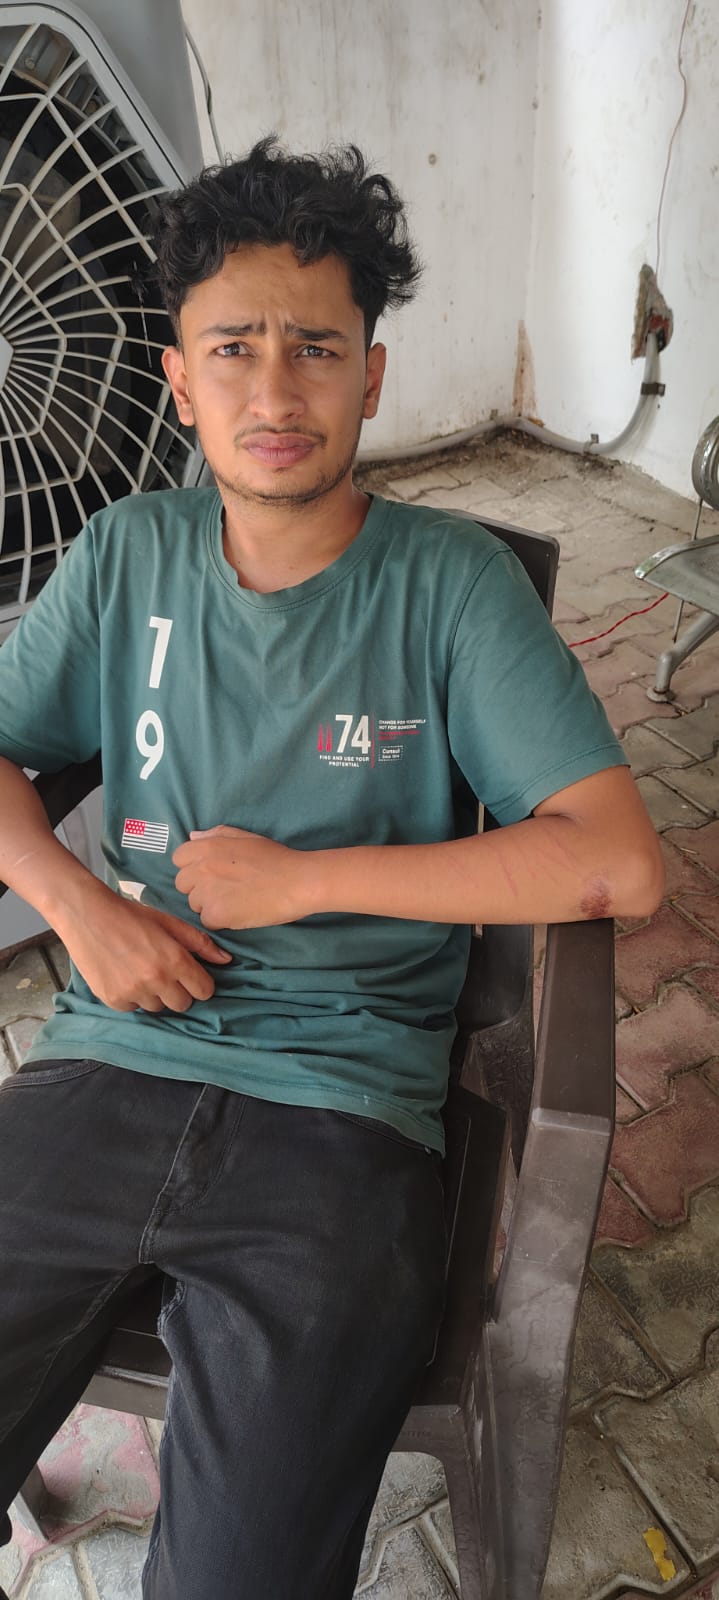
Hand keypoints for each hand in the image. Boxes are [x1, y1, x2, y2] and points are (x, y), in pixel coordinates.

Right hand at [56, 885, 231, 1011]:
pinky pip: (134, 1007)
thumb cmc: (131, 915)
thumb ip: (200, 943)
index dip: (200, 983)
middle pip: (183, 1004)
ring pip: (158, 1007)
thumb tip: (226, 960)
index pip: (204, 991)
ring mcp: (134, 992)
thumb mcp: (169, 923)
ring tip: (140, 969)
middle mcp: (156, 980)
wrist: (87, 914)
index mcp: (174, 960)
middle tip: (165, 972)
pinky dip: (132, 996)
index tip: (190, 974)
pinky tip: (124, 974)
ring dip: (155, 993)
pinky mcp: (114, 1000)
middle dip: (179, 990)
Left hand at [173, 826, 313, 930]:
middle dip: (198, 887)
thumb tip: (193, 836)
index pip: (179, 858)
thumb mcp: (245, 837)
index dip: (193, 866)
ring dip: (210, 905)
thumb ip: (216, 835)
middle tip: (225, 889)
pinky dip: (220, 920)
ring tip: (236, 900)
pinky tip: (239, 912)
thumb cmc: (276, 858)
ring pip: (194, 904)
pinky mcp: (217, 914)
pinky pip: (207, 921)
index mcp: (207, 847)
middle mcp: (202, 868)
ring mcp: (207, 892)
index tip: (211, 872)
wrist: (298, 881)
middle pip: (182, 883)